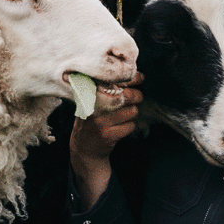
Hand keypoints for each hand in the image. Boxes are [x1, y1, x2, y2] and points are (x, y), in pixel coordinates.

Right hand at [69, 74, 142, 209]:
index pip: (115, 80)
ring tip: (123, 116)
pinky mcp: (108, 135)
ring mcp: (100, 121)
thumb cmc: (93, 118)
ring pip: (132, 111)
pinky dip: (129, 126)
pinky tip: (119, 127)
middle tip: (136, 98)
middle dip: (137, 96)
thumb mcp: (94, 100)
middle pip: (128, 95)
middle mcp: (94, 105)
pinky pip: (130, 126)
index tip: (141, 78)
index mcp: (91, 92)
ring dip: (132, 113)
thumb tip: (138, 76)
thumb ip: (111, 88)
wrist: (83, 147)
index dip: (132, 78)